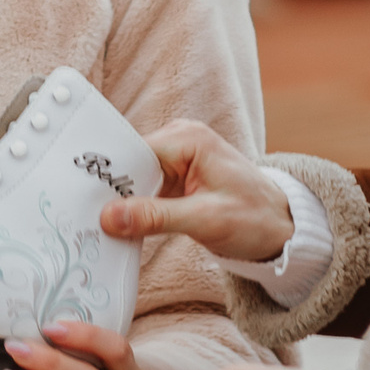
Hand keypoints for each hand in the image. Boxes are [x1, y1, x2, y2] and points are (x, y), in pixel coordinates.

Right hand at [99, 121, 293, 263]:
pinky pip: (146, 190)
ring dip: (123, 204)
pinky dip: (136, 209)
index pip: (134, 153)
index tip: (87, 205)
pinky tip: (121, 228)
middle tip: (89, 221)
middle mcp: (181, 141)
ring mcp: (178, 159)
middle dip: (113, 194)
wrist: (282, 229)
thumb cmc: (255, 219)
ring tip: (100, 227)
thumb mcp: (205, 220)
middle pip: (130, 165)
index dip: (111, 180)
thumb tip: (110, 216)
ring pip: (135, 179)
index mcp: (189, 139)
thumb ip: (156, 217)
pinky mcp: (177, 178)